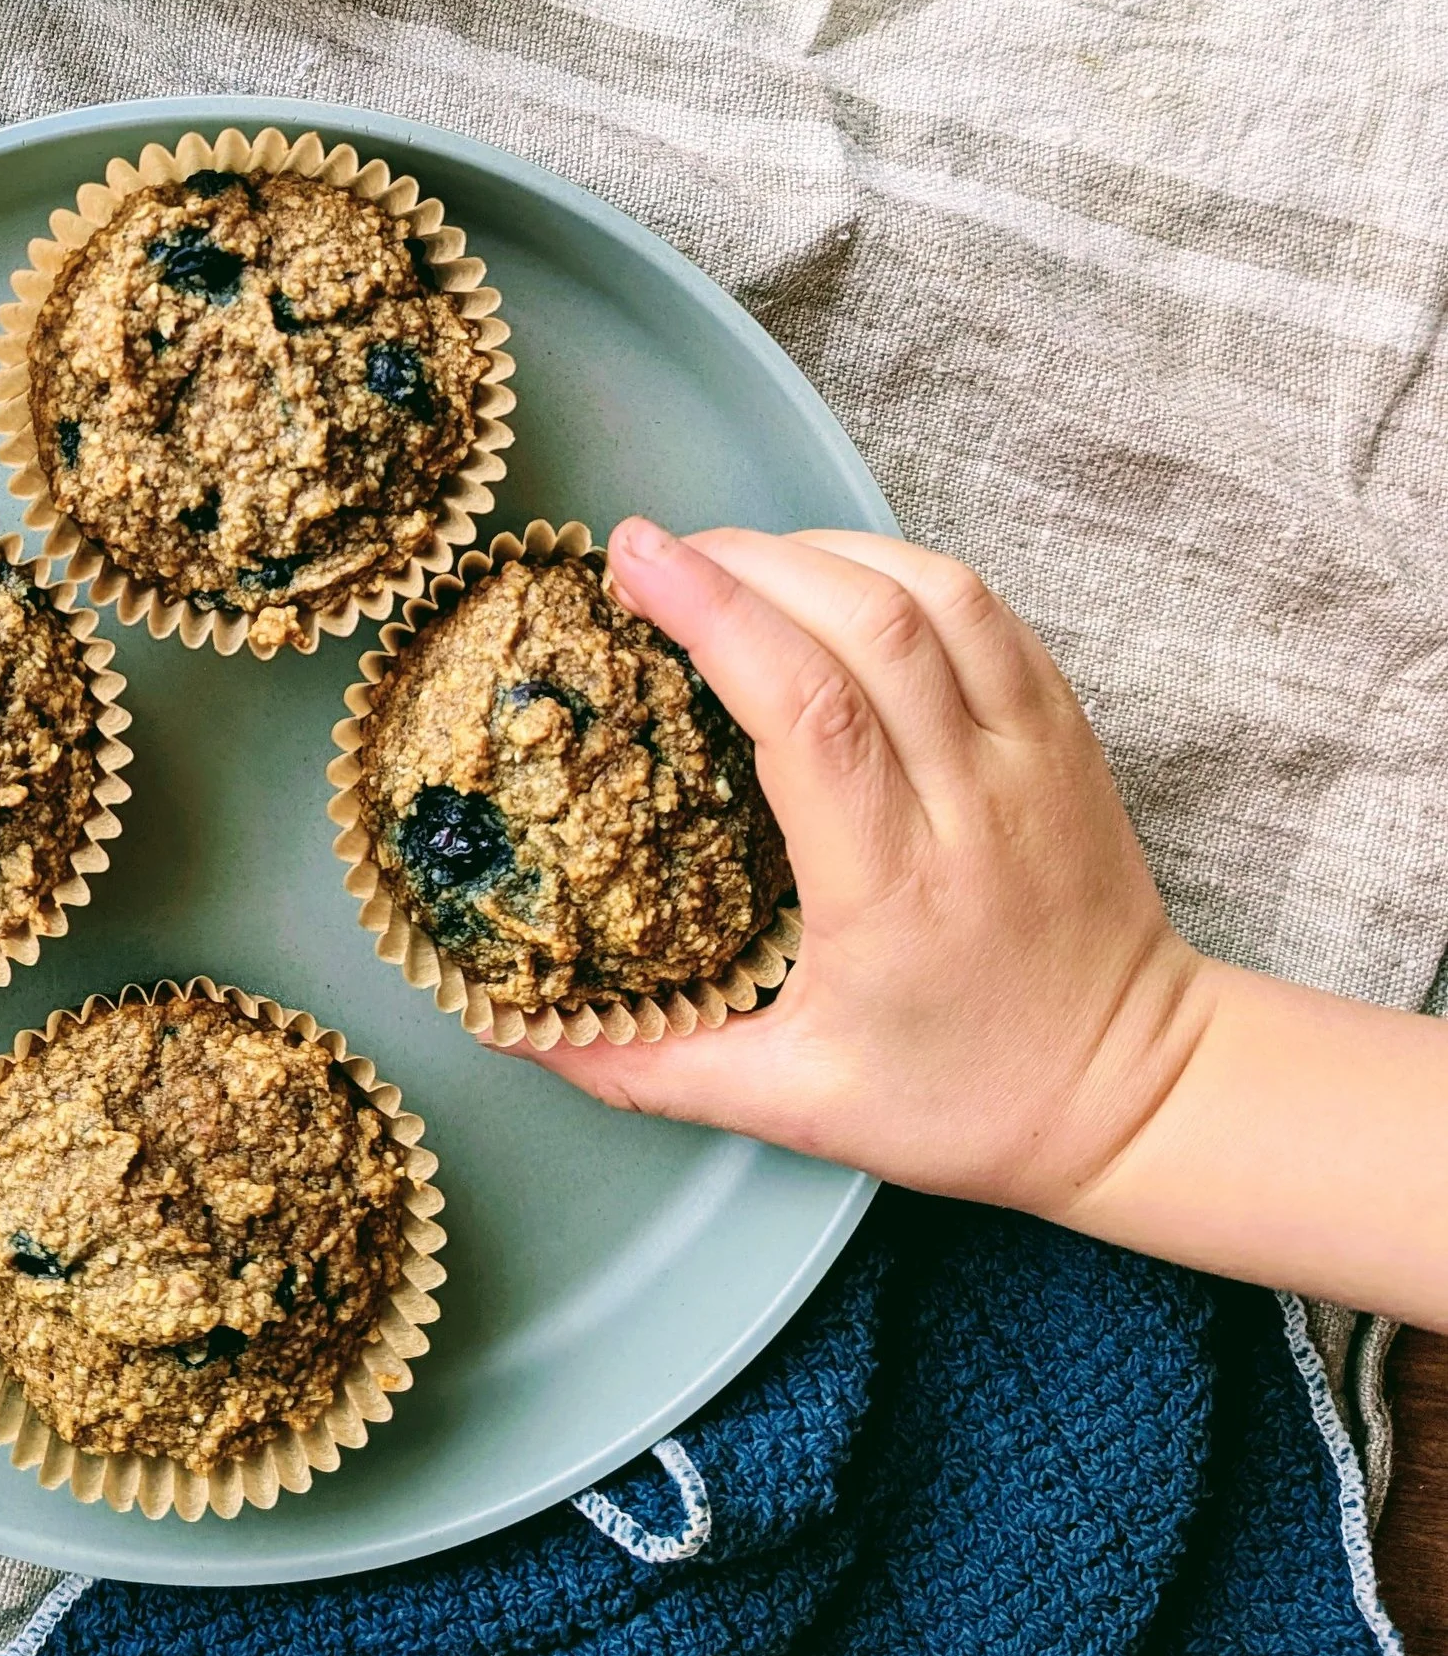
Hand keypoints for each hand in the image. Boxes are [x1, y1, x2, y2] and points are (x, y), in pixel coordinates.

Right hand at [487, 521, 1208, 1223]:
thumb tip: (515, 1029)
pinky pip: (983, 606)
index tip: (632, 564)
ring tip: (735, 562)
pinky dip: (896, 567)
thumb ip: (645, 1066)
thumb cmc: (966, 1099)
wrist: (1140, 1095)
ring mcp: (1031, 753)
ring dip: (821, 550)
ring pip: (931, 592)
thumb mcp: (792, 1106)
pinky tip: (832, 578)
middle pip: (862, 622)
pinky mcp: (1066, 728)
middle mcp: (971, 800)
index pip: (808, 708)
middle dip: (746, 560)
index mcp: (893, 886)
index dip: (717, 614)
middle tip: (654, 557)